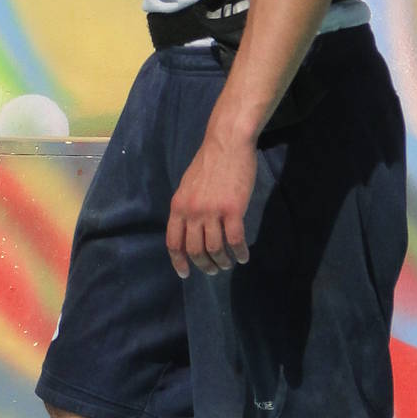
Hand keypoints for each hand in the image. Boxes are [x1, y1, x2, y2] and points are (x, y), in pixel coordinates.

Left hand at [167, 130, 256, 278]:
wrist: (227, 144)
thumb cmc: (209, 164)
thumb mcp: (188, 186)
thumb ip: (187, 208)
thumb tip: (189, 230)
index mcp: (178, 206)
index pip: (173, 242)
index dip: (179, 261)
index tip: (185, 274)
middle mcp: (192, 212)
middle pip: (195, 250)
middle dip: (204, 265)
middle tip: (213, 270)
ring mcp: (212, 211)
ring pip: (215, 248)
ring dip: (222, 261)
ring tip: (228, 264)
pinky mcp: (232, 209)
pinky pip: (235, 240)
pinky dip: (239, 252)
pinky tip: (243, 256)